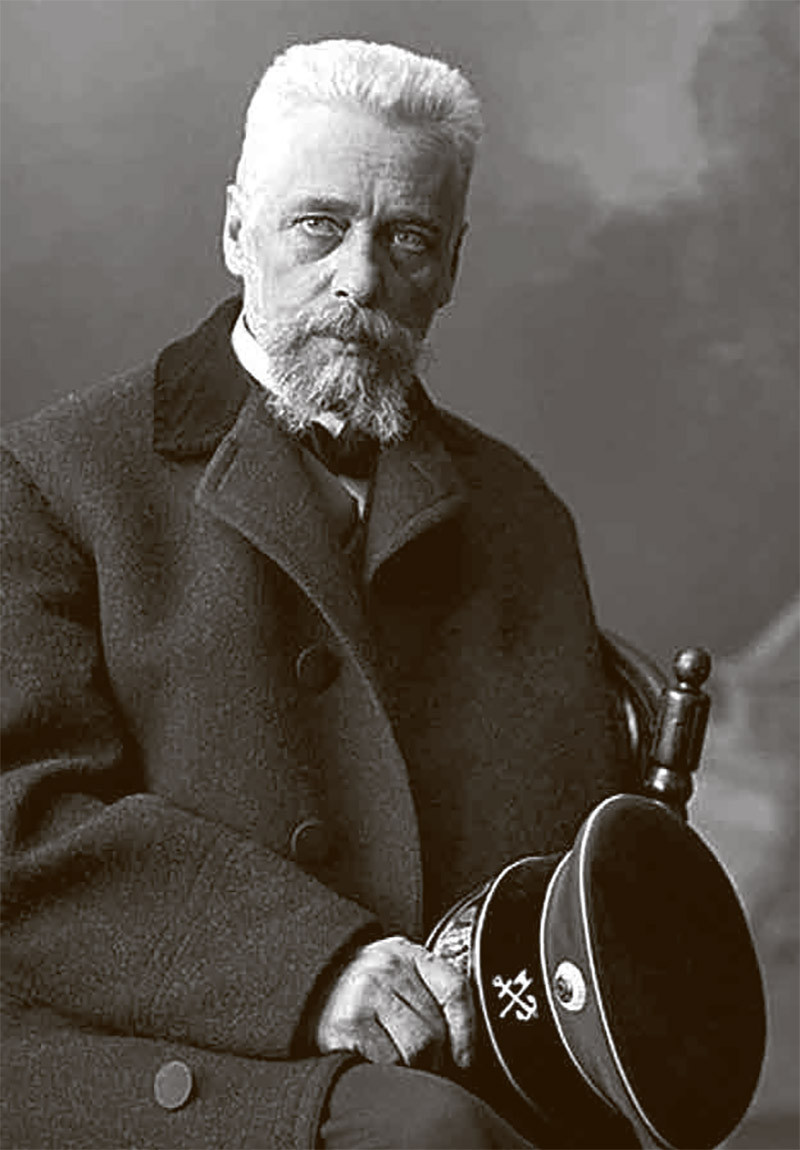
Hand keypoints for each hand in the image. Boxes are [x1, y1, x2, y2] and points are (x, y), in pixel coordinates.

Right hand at [315, 935, 474, 1070]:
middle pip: (436, 1029)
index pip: (454, 990)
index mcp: (407, 953)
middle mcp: (388, 968)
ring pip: (416, 1049)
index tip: (465, 1057)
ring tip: (396, 1061)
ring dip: (411, 1068)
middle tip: (420, 1063)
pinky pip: (388, 1062)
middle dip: (434, 1058)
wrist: (304, 985)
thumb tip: (463, 1041)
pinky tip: (373, 1059)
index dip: (467, 1031)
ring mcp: (366, 993)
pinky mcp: (348, 1023)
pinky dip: (386, 1070)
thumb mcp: (395, 972)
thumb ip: (426, 990)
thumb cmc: (356, 988)